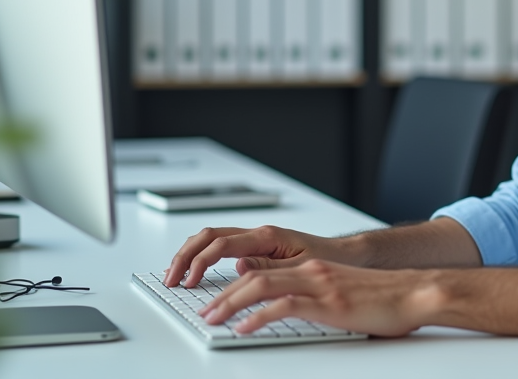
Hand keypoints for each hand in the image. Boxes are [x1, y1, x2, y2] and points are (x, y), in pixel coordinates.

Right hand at [165, 225, 354, 287]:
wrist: (346, 254)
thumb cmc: (329, 259)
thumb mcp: (301, 267)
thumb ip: (269, 268)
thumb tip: (239, 267)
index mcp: (267, 236)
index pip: (221, 246)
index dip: (200, 263)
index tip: (189, 283)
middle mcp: (259, 234)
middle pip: (209, 237)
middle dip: (185, 256)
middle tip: (171, 278)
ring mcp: (257, 239)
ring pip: (213, 238)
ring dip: (191, 254)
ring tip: (175, 274)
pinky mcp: (259, 247)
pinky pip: (223, 246)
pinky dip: (203, 255)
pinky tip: (197, 269)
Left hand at [200, 260, 430, 336]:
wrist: (415, 293)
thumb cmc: (383, 298)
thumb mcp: (339, 291)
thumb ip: (311, 292)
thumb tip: (285, 304)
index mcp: (312, 267)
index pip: (262, 270)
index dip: (232, 283)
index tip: (215, 298)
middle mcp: (311, 270)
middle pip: (254, 275)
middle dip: (223, 293)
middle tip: (204, 311)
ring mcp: (319, 284)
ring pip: (262, 286)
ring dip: (231, 303)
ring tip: (213, 318)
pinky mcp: (328, 302)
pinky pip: (284, 307)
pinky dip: (257, 317)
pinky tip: (243, 328)